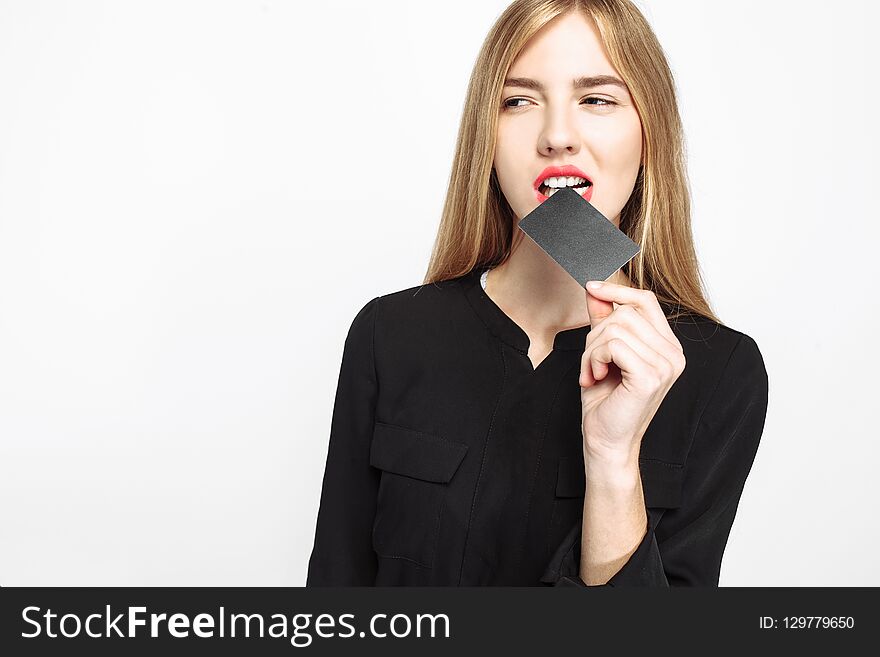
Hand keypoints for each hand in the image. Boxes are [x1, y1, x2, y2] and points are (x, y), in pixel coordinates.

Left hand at [579, 280, 685, 465]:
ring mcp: (665, 365)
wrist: (606, 440)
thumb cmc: (606, 401)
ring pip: (615, 328)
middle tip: (590, 363)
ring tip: (592, 373)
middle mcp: (673, 354)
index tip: (591, 287)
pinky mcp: (650, 376)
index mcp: (667, 346)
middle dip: (595, 335)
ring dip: (591, 351)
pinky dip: (594, 359)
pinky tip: (594, 378)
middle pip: (625, 313)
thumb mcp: (602, 353)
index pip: (645, 301)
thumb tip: (595, 290)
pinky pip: (613, 345)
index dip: (617, 291)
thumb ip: (603, 321)